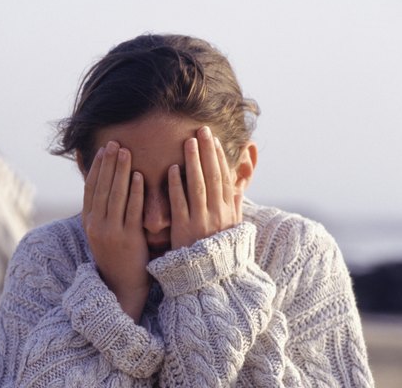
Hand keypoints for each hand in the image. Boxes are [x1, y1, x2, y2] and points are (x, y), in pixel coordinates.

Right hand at [82, 141, 149, 322]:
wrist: (121, 287)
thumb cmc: (116, 257)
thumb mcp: (102, 233)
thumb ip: (104, 212)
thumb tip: (105, 188)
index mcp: (88, 222)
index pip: (90, 188)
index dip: (96, 168)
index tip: (103, 150)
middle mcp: (96, 225)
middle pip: (102, 187)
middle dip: (108, 163)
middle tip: (115, 142)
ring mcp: (111, 232)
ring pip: (115, 195)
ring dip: (120, 171)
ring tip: (126, 152)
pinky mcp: (127, 239)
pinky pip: (131, 210)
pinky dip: (135, 192)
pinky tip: (140, 176)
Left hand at [168, 126, 241, 249]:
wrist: (208, 280)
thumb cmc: (218, 253)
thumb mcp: (231, 229)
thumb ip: (234, 207)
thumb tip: (239, 188)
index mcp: (228, 213)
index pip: (225, 179)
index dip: (220, 158)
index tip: (215, 140)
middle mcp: (217, 215)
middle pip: (213, 177)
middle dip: (208, 152)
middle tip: (202, 131)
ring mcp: (201, 221)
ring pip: (198, 186)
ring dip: (193, 162)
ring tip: (188, 142)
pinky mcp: (184, 230)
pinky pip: (180, 204)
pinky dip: (176, 186)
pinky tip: (172, 169)